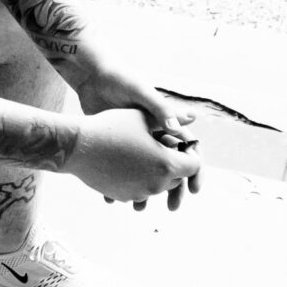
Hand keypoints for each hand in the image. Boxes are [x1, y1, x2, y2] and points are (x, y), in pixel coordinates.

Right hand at [65, 108, 201, 209]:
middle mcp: (156, 183)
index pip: (194, 165)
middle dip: (174, 163)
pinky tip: (127, 162)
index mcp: (166, 164)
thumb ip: (169, 119)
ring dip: (155, 171)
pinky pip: (139, 189)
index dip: (190, 153)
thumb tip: (193, 116)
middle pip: (176, 177)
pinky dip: (138, 178)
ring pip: (158, 184)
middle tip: (161, 146)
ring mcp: (139, 193)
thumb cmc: (111, 127)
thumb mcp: (142, 117)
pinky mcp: (124, 196)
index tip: (181, 144)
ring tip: (142, 152)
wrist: (77, 147)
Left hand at [66, 54, 201, 209]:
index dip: (194, 170)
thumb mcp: (142, 94)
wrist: (92, 78)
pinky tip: (113, 199)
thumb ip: (162, 109)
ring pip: (146, 175)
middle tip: (173, 208)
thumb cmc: (121, 81)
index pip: (188, 151)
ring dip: (145, 193)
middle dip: (173, 189)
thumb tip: (185, 124)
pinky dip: (119, 186)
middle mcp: (154, 134)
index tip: (194, 189)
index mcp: (166, 123)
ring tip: (139, 208)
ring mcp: (135, 143)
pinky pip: (122, 173)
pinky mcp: (117, 147)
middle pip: (170, 168)